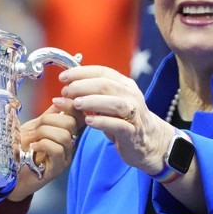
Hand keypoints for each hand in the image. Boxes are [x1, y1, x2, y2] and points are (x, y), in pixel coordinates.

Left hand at [9, 102, 78, 200]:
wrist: (9, 174)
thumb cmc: (20, 151)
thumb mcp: (33, 127)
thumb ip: (47, 116)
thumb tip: (59, 99)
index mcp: (65, 133)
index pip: (77, 115)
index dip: (69, 105)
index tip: (56, 100)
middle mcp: (68, 145)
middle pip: (72, 124)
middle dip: (50, 120)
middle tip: (36, 127)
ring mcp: (64, 158)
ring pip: (65, 137)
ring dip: (44, 133)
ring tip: (33, 139)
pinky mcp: (57, 169)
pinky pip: (57, 150)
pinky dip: (43, 144)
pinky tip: (33, 147)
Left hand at [59, 65, 173, 175]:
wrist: (149, 141)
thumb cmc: (124, 120)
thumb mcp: (110, 103)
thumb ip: (93, 95)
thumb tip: (67, 88)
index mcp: (125, 85)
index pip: (102, 71)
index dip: (81, 72)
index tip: (63, 77)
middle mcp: (131, 96)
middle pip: (106, 84)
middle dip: (82, 86)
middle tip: (66, 92)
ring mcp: (134, 114)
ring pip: (114, 102)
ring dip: (92, 101)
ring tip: (75, 104)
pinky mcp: (133, 132)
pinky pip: (118, 125)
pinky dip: (102, 121)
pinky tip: (88, 121)